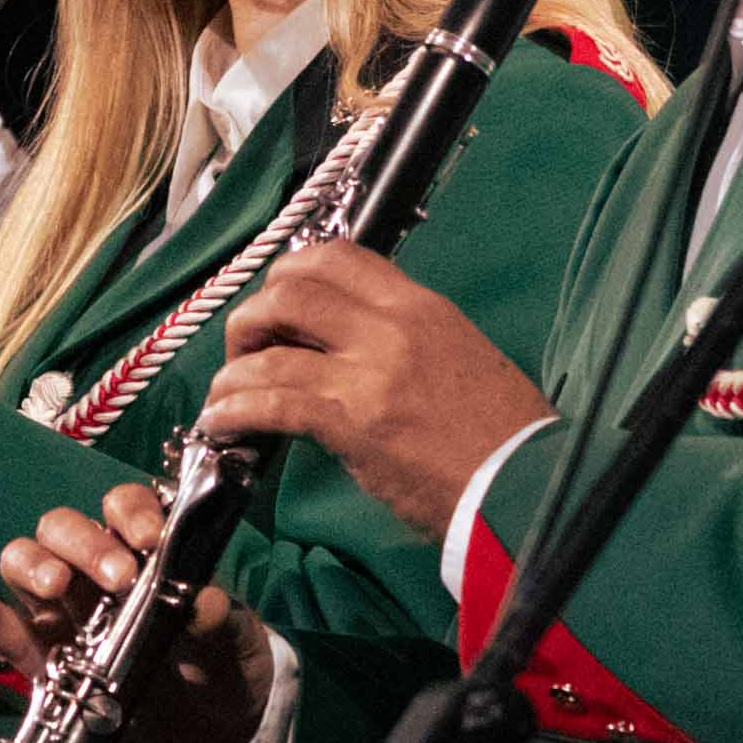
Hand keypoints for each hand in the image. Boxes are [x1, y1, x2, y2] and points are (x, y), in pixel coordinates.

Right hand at [0, 480, 274, 742]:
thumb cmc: (224, 680)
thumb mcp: (236, 649)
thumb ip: (218, 623)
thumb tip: (203, 601)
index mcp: (146, 557)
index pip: (122, 508)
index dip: (129, 512)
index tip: (149, 540)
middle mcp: (96, 576)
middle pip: (63, 530)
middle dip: (84, 543)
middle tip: (118, 579)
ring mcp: (63, 618)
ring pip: (25, 566)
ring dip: (35, 567)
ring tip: (58, 589)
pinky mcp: (41, 664)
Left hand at [204, 244, 546, 547]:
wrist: (521, 487)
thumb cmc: (499, 435)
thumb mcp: (456, 356)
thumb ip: (398, 340)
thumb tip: (339, 345)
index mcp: (420, 306)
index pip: (337, 256)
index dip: (290, 272)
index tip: (277, 302)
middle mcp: (392, 326)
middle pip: (291, 289)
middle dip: (254, 315)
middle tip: (248, 349)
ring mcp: (369, 372)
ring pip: (271, 345)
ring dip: (234, 370)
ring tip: (227, 394)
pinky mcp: (352, 423)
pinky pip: (271, 402)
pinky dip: (234, 411)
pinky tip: (221, 425)